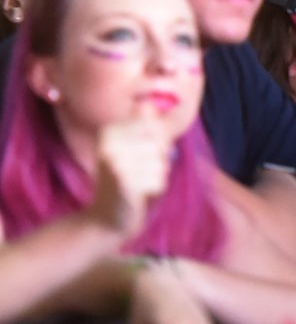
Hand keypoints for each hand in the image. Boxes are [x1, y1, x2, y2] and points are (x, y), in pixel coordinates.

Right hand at [86, 105, 170, 237]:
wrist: (105, 219)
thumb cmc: (126, 182)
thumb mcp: (134, 150)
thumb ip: (145, 129)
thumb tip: (148, 104)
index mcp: (110, 131)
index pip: (155, 126)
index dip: (158, 144)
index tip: (140, 156)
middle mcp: (109, 143)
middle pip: (161, 144)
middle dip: (159, 162)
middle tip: (139, 174)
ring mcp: (115, 163)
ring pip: (162, 163)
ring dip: (157, 177)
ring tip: (138, 184)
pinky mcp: (123, 183)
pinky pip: (158, 181)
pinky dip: (155, 191)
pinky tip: (139, 195)